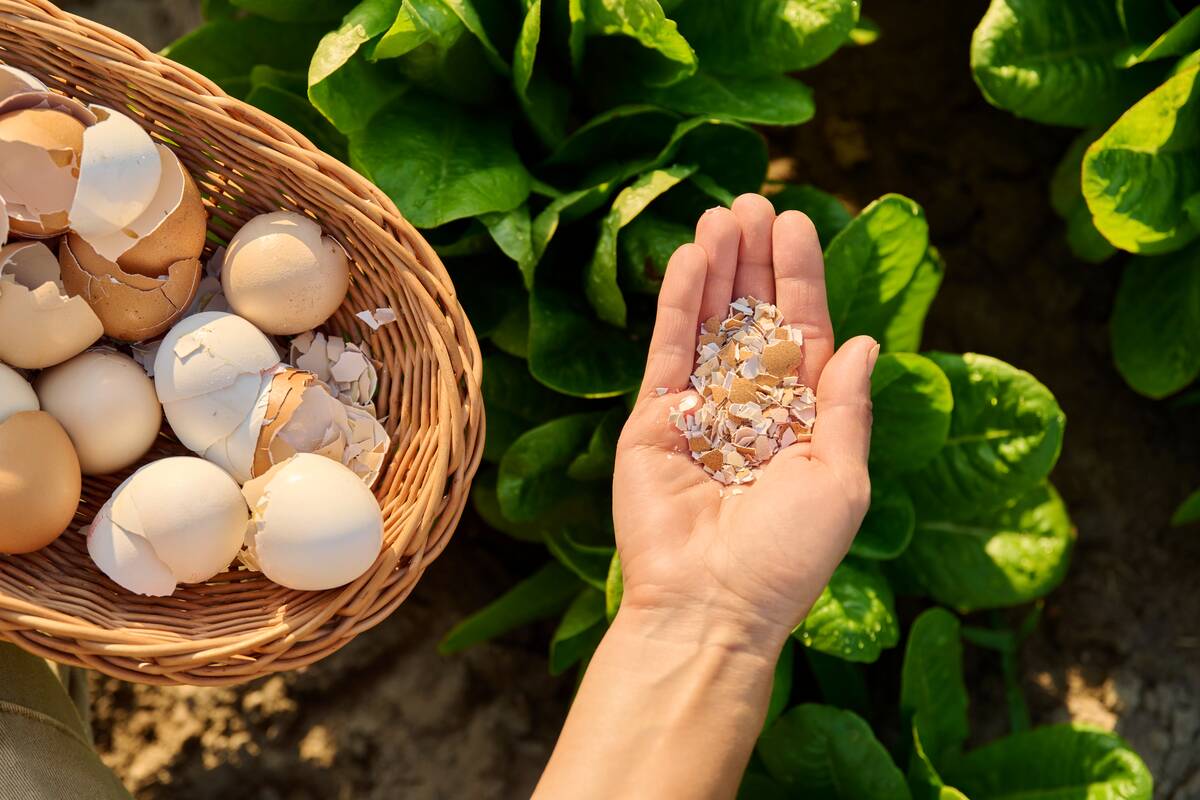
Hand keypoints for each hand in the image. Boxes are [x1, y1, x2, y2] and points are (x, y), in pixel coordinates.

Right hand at [613, 194, 878, 649]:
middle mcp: (749, 409)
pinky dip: (677, 303)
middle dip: (754, 260)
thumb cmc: (787, 556)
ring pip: (707, 323)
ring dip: (715, 268)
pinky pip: (667, 349)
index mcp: (800, 422)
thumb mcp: (840, 480)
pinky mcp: (652, 420)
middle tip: (753, 199)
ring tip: (721, 212)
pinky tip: (690, 257)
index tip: (794, 222)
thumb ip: (846, 408)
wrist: (711, 606)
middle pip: (752, 316)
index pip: (800, 333)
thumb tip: (863, 343)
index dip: (799, 278)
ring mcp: (697, 411)